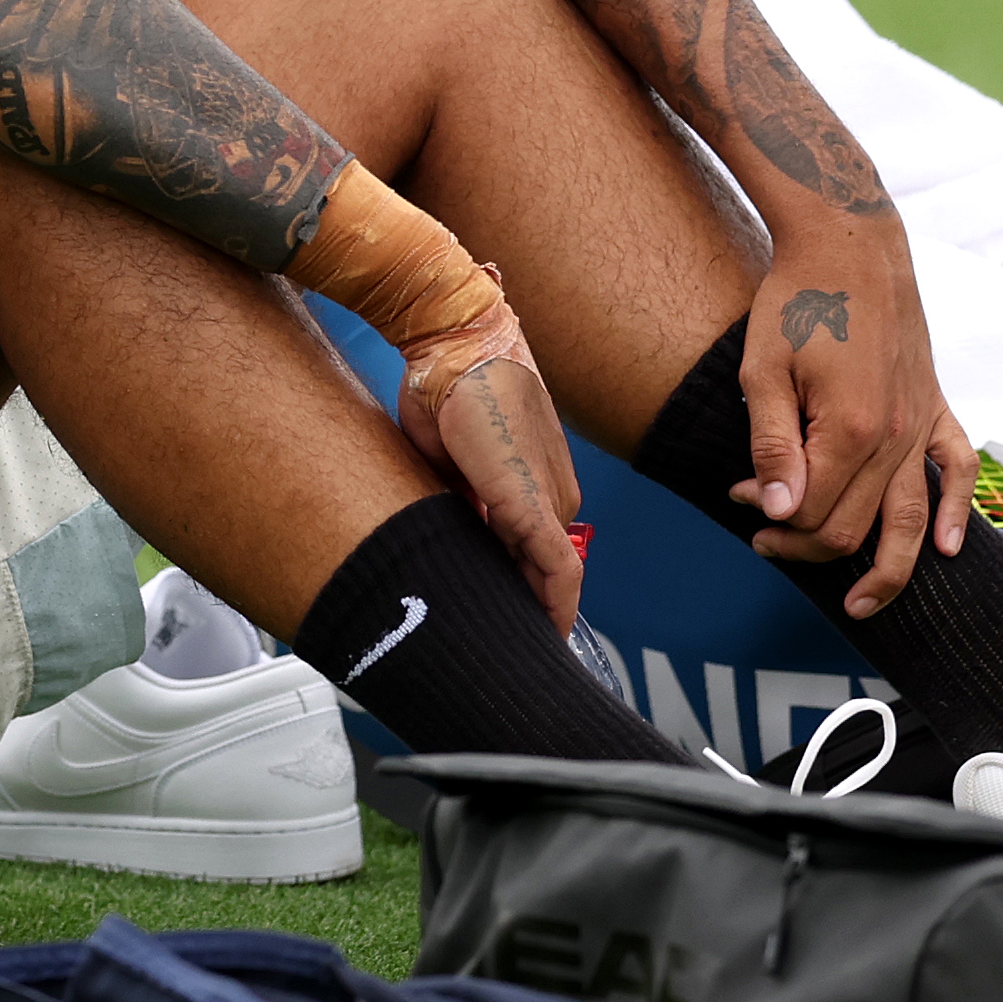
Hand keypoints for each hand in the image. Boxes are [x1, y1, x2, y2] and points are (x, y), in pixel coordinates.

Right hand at [400, 346, 587, 635]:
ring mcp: (547, 498)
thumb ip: (457, 498)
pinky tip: (548, 637)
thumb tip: (450, 528)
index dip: (523, 589)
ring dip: (541, 615)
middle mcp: (551, 494)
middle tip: (513, 650)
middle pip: (546, 568)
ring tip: (525, 655)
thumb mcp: (445, 460)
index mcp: (532, 482)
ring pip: (553, 574)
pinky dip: (555, 605)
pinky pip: (557, 568)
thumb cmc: (446, 387)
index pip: (534, 551)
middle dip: (529, 609)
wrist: (453, 346)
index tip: (507, 618)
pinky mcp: (531, 503)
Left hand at [726, 215, 976, 617]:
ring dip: (891, 566)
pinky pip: (958, 467)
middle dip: (808, 546)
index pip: (816, 516)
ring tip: (864, 603)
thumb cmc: (796, 303)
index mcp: (849, 430)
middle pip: (858, 525)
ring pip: (915, 516)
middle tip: (765, 541)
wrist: (850, 246)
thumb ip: (772, 445)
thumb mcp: (762, 371)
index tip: (740, 506)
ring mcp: (921, 422)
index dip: (775, 526)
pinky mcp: (935, 404)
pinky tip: (949, 547)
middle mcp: (895, 435)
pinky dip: (957, 510)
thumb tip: (776, 510)